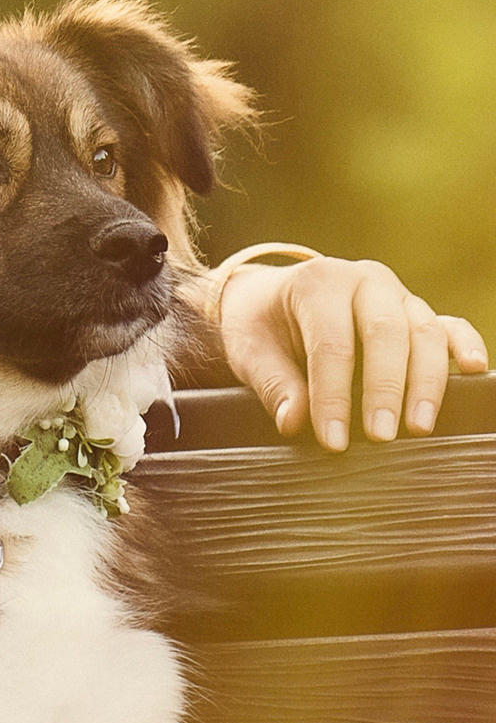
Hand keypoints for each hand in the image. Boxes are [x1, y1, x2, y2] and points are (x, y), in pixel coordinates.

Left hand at [214, 256, 487, 449]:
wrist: (271, 298)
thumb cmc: (260, 325)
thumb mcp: (249, 350)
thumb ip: (273, 384)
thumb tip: (294, 422)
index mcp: (320, 283)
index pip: (331, 344)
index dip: (334, 395)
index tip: (333, 441)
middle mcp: (365, 281)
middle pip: (386, 333)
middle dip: (385, 389)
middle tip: (381, 437)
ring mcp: (397, 294)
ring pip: (423, 332)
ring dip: (426, 382)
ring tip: (418, 427)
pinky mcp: (417, 312)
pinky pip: (449, 325)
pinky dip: (465, 345)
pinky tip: (474, 370)